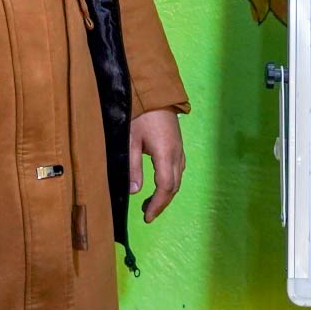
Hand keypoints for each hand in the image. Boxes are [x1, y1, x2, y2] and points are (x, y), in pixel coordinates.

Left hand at [129, 107, 186, 223]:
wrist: (155, 92)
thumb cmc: (140, 114)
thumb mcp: (130, 140)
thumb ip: (132, 166)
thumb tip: (135, 191)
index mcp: (165, 154)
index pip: (165, 187)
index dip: (157, 204)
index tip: (147, 217)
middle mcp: (177, 154)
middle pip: (174, 186)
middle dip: (162, 203)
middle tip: (147, 214)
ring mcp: (180, 149)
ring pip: (177, 178)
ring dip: (166, 193)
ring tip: (151, 203)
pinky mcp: (178, 144)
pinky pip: (178, 169)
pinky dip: (170, 182)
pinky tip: (160, 184)